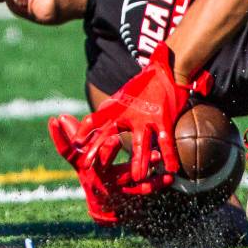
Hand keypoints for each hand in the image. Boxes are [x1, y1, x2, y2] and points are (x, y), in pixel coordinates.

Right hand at [48, 115, 170, 225]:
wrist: (103, 211)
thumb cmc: (91, 175)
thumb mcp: (81, 159)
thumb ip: (74, 137)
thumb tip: (60, 116)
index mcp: (84, 165)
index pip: (69, 151)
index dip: (62, 137)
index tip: (56, 119)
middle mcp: (97, 177)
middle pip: (101, 163)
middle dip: (108, 152)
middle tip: (115, 140)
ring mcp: (113, 187)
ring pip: (128, 176)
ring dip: (142, 166)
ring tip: (155, 155)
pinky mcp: (129, 196)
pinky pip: (145, 189)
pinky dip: (158, 182)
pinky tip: (170, 176)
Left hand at [74, 42, 210, 187]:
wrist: (165, 70)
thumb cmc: (142, 85)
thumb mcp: (121, 97)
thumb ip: (108, 111)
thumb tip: (90, 120)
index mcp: (116, 108)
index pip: (94, 119)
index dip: (83, 131)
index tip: (75, 145)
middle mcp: (128, 113)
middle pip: (111, 134)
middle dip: (99, 150)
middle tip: (89, 167)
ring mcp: (146, 117)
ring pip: (142, 143)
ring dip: (140, 161)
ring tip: (137, 178)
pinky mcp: (164, 119)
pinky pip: (167, 141)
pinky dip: (169, 155)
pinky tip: (172, 169)